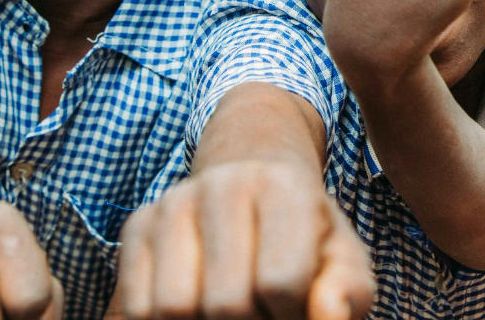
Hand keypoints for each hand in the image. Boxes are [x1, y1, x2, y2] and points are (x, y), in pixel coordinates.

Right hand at [113, 162, 372, 319]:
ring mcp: (174, 202)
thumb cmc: (305, 235)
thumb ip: (348, 292)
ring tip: (233, 311)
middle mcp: (224, 185)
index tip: (294, 305)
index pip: (280, 282)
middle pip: (225, 303)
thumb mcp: (342, 258)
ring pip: (172, 309)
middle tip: (262, 312)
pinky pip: (137, 307)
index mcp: (284, 188)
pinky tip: (197, 308)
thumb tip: (326, 317)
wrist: (254, 178)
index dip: (291, 313)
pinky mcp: (137, 224)